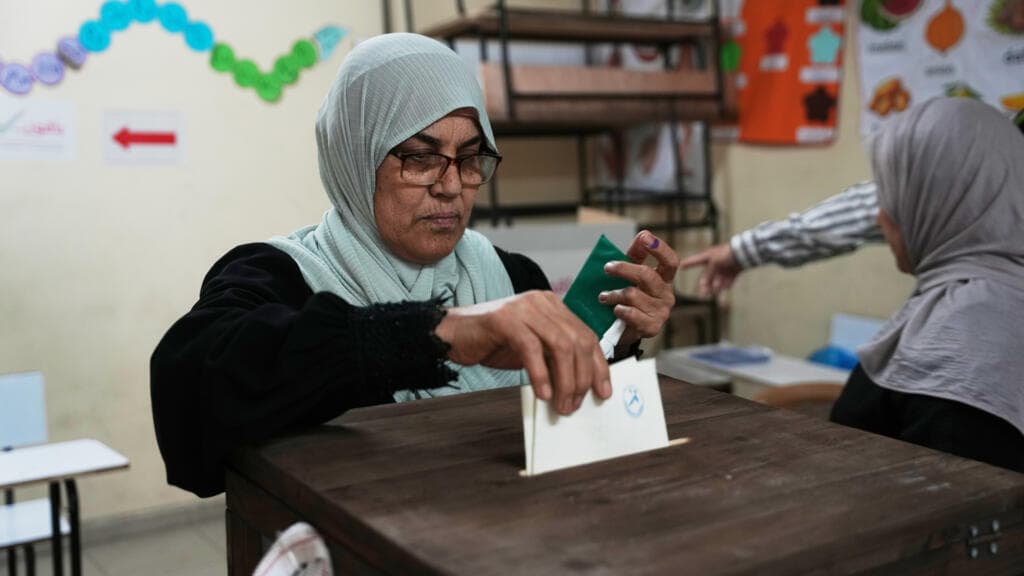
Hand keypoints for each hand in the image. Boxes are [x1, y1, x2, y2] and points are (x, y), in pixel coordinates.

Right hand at [435, 291, 610, 414]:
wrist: (453, 334)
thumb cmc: (493, 343)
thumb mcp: (532, 350)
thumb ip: (554, 357)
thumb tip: (581, 385)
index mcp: (553, 306)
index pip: (587, 335)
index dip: (598, 366)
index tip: (603, 391)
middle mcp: (542, 302)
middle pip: (577, 341)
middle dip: (581, 378)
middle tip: (574, 404)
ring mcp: (524, 308)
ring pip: (560, 345)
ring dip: (565, 380)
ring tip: (561, 404)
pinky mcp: (505, 319)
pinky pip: (532, 349)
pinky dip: (541, 375)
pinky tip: (543, 394)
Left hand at [599, 231, 678, 347]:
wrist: (625, 329)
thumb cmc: (631, 298)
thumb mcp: (633, 274)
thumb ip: (637, 254)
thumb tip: (642, 234)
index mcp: (664, 279)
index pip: (671, 261)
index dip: (659, 248)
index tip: (644, 237)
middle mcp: (666, 295)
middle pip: (647, 275)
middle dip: (624, 269)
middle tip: (607, 268)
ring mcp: (661, 312)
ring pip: (633, 295)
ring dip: (613, 294)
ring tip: (603, 296)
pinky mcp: (651, 327)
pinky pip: (631, 313)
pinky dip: (619, 309)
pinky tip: (614, 310)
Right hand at [679, 243, 740, 295]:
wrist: (745, 252)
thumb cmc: (727, 253)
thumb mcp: (714, 262)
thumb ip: (709, 273)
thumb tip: (706, 283)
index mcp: (708, 257)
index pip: (695, 260)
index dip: (688, 263)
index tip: (680, 266)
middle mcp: (715, 263)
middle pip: (707, 276)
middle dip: (705, 285)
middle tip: (704, 295)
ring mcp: (724, 268)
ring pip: (718, 281)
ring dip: (717, 286)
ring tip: (717, 290)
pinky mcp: (733, 272)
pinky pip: (727, 281)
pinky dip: (726, 285)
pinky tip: (726, 287)